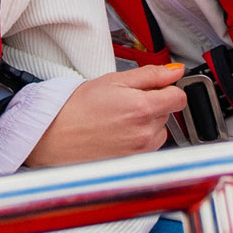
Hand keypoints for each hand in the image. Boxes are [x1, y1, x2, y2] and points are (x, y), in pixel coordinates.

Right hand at [26, 63, 188, 166]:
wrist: (53, 137)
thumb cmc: (76, 109)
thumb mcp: (113, 80)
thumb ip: (149, 74)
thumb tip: (174, 71)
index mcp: (142, 109)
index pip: (179, 97)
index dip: (168, 87)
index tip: (156, 85)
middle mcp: (145, 133)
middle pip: (168, 112)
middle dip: (153, 102)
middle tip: (126, 99)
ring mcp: (140, 150)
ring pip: (159, 129)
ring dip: (147, 121)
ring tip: (119, 116)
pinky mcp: (133, 162)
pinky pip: (148, 145)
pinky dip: (139, 137)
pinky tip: (118, 131)